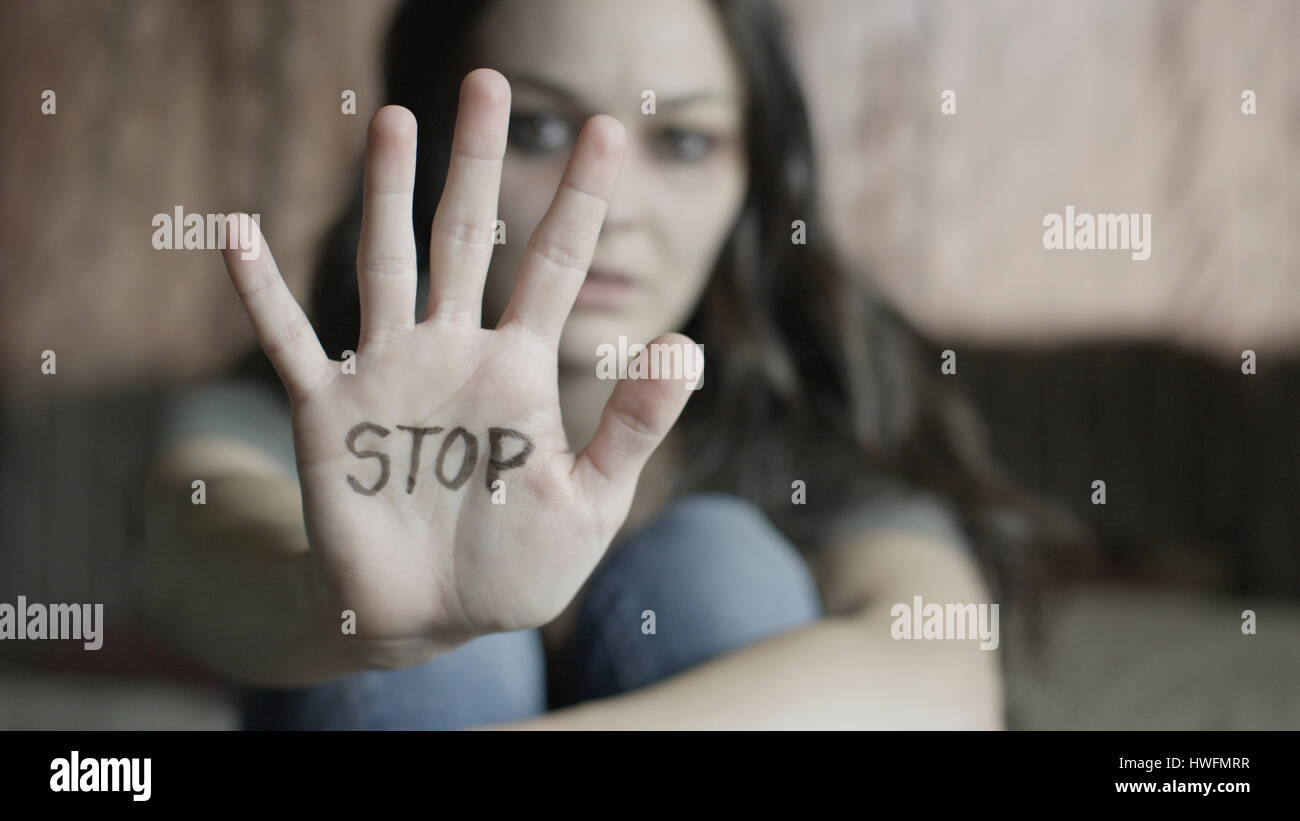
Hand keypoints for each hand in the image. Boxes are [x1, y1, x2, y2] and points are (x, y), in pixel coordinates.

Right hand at [221, 69, 699, 665]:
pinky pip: (291, 342)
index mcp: (519, 371)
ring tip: (393, 122)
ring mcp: (389, 376)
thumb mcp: (589, 501)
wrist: (430, 621)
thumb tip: (688, 345)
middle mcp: (453, 354)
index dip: (580, 199)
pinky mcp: (329, 413)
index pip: (554, 265)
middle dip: (477, 163)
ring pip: (384, 265)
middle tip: (485, 82)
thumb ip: (633, 425)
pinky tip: (237, 232)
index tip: (607, 130)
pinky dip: (263, 292)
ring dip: (386, 195)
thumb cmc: (515, 567)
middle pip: (466, 238)